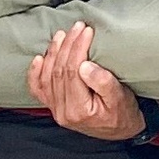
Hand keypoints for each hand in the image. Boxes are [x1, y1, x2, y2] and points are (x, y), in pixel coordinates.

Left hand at [28, 22, 144, 141]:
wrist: (121, 131)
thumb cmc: (123, 113)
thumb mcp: (120, 98)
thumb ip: (103, 82)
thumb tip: (84, 66)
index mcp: (78, 110)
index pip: (72, 72)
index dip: (78, 48)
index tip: (87, 31)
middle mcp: (63, 112)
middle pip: (59, 72)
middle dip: (67, 45)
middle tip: (77, 27)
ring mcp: (56, 110)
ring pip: (47, 77)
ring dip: (53, 53)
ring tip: (62, 34)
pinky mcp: (54, 106)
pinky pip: (39, 89)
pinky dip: (35, 73)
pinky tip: (39, 58)